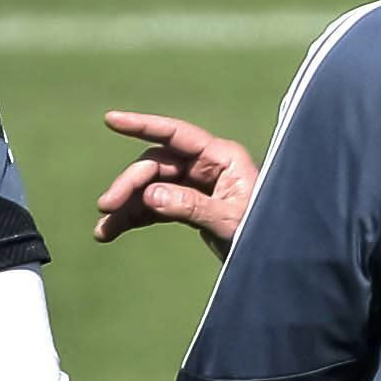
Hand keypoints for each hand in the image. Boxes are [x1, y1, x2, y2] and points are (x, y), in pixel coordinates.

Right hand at [93, 110, 258, 257]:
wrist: (277, 261)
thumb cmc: (264, 233)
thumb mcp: (229, 221)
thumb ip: (191, 206)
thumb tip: (150, 194)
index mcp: (222, 158)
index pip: (176, 135)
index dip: (143, 125)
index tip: (112, 120)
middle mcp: (206, 167)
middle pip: (156, 166)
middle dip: (129, 185)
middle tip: (107, 206)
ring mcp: (196, 186)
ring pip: (150, 188)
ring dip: (126, 207)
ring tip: (104, 230)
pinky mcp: (189, 207)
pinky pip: (155, 207)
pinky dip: (134, 218)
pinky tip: (112, 232)